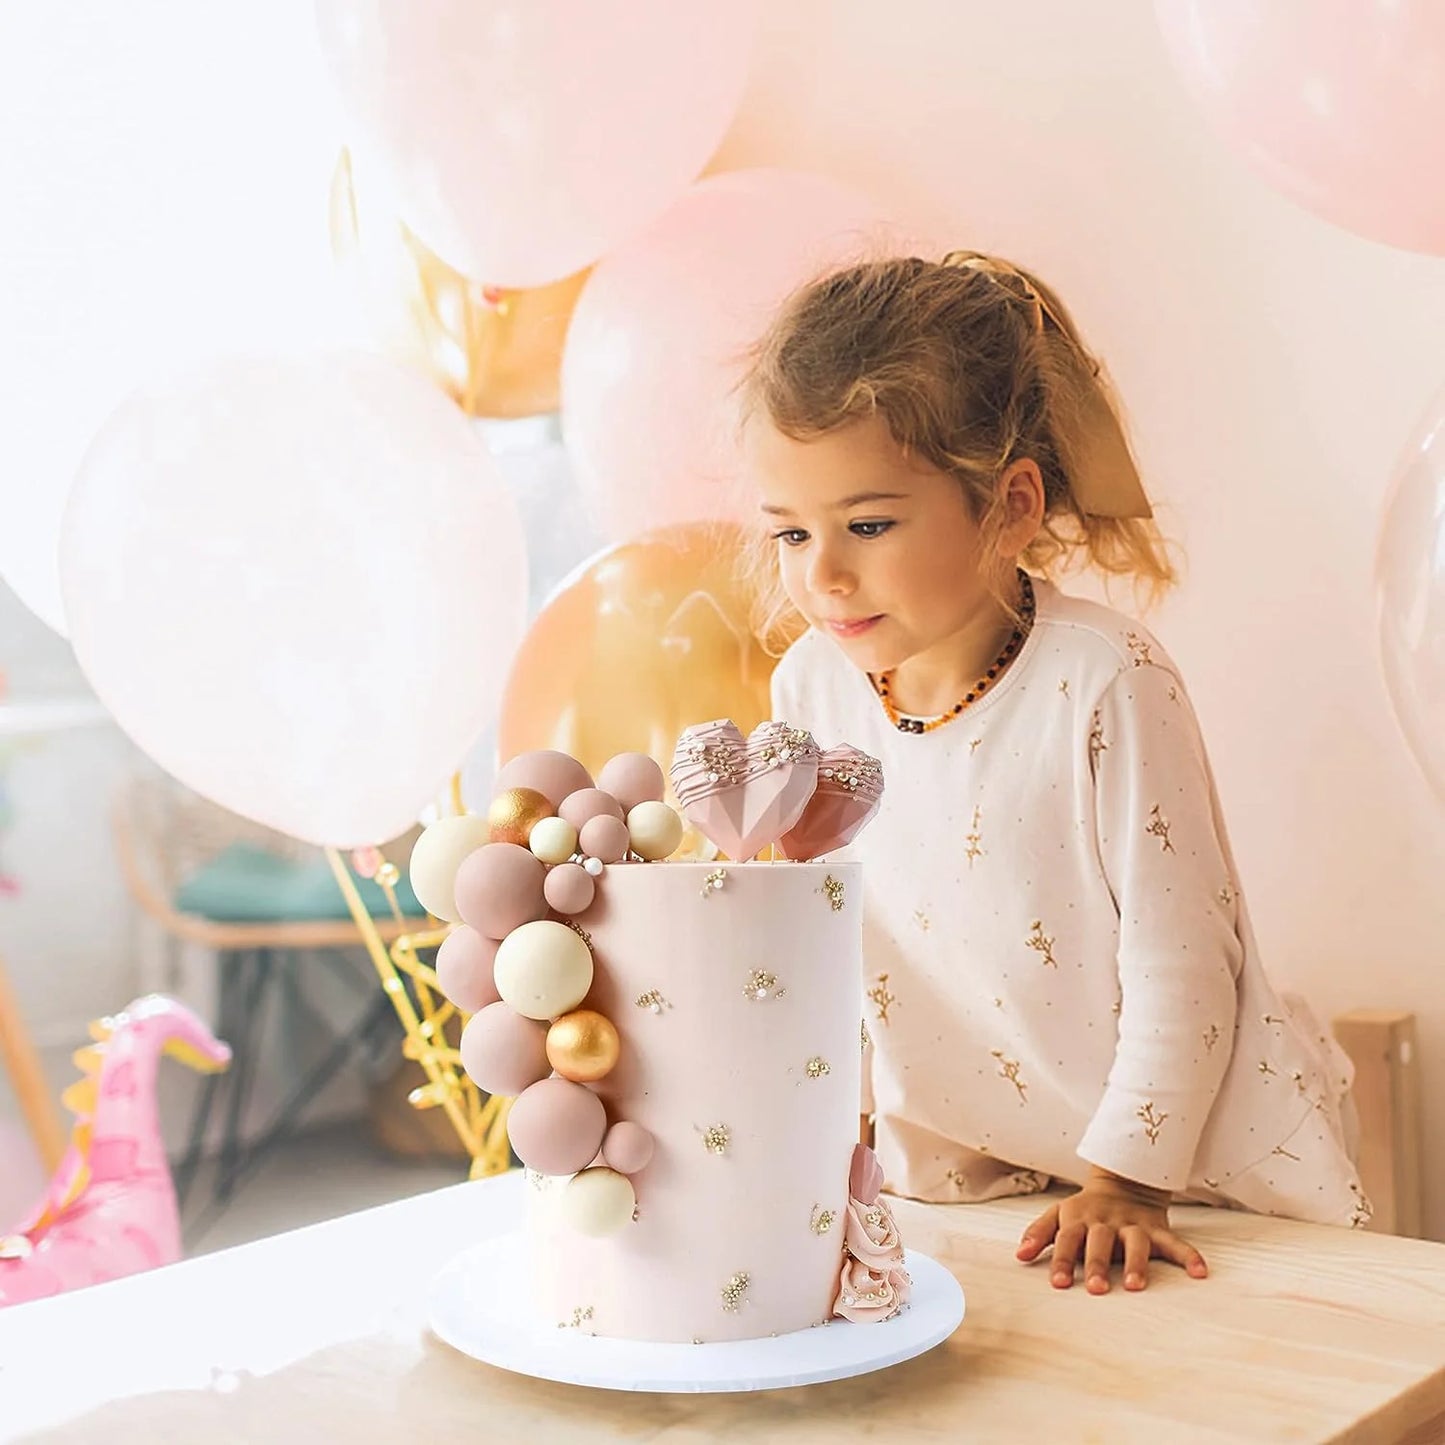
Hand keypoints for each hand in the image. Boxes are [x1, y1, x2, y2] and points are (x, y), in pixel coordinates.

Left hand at [1015, 1167, 1207, 1293]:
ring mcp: (1132, 1225)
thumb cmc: (1085, 1210)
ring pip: (1136, 1243)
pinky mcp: (1157, 1229)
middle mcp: (1105, 1222)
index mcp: (1078, 1219)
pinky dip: (1189, 1256)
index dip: (1063, 1260)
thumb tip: (1019, 1256)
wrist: (1123, 1181)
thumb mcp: (1059, 1214)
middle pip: (1100, 1242)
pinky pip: (1175, 1243)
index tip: (1059, 1283)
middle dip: (1098, 1264)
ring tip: (1137, 1285)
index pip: (1067, 1239)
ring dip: (1137, 1263)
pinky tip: (1200, 1272)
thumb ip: (1039, 1233)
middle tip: (1097, 1289)